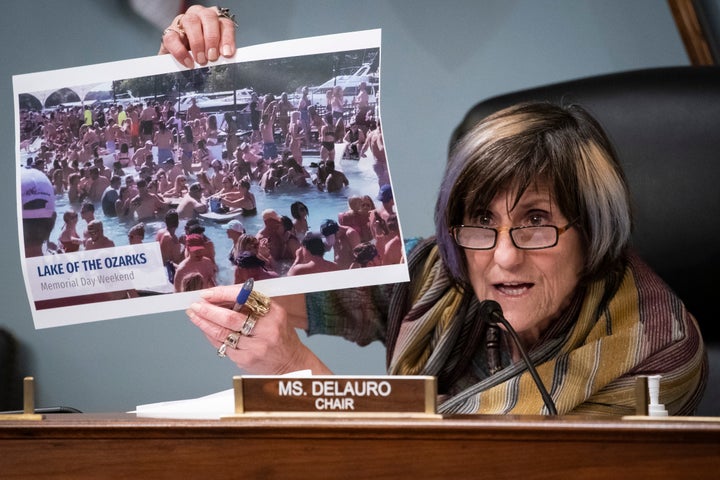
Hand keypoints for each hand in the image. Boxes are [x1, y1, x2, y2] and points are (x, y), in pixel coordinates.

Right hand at [159, 5, 236, 68]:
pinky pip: (172, 37)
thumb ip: (220, 53)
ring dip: (197, 42)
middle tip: (212, 57)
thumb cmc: (202, 55)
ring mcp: (183, 21)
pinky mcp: (169, 32)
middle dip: (212, 38)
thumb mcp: (214, 53)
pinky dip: (181, 51)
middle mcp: (200, 16)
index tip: (227, 54)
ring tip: (201, 60)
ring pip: (191, 22)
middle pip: (208, 17)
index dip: (227, 38)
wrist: (181, 61)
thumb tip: (225, 59)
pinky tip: (188, 62)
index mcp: (215, 20)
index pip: (225, 23)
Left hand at [187, 285, 329, 373]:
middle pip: (231, 318)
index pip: (244, 298)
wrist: (290, 363)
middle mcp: (267, 329)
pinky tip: (206, 330)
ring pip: (223, 333)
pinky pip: (223, 346)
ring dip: (205, 323)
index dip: (222, 294)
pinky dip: (212, 337)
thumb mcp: (273, 314)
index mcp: (274, 312)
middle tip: (196, 305)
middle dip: (209, 310)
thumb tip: (220, 298)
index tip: (208, 293)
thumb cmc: (279, 336)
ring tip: (195, 315)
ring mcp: (256, 346)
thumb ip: (250, 305)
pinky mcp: (247, 359)